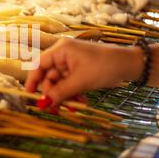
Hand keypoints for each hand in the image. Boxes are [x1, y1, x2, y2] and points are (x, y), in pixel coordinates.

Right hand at [25, 38, 143, 105]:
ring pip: (59, 82)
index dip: (33, 79)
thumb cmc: (104, 67)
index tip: (29, 94)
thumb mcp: (80, 81)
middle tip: (55, 108)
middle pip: (49, 76)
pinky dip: (72, 93)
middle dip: (52, 93)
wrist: (129, 65)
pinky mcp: (79, 70)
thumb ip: (60, 92)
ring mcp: (71, 63)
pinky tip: (80, 102)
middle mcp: (64, 55)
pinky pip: (69, 84)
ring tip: (73, 107)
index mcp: (61, 50)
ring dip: (64, 96)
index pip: (39, 64)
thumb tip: (43, 104)